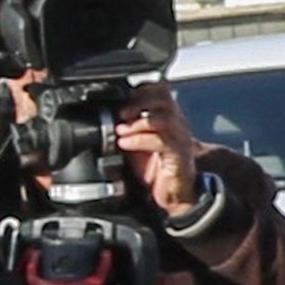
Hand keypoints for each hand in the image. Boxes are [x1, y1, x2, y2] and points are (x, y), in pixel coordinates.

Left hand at [113, 85, 202, 215]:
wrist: (174, 194)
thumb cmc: (156, 169)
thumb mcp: (137, 142)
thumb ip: (126, 127)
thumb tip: (104, 115)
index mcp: (169, 117)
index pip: (160, 89)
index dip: (140, 90)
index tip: (122, 99)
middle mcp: (177, 124)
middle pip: (164, 98)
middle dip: (139, 102)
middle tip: (121, 114)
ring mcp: (180, 139)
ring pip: (164, 118)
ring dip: (137, 122)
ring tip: (121, 130)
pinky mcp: (179, 156)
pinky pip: (162, 141)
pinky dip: (140, 140)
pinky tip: (125, 144)